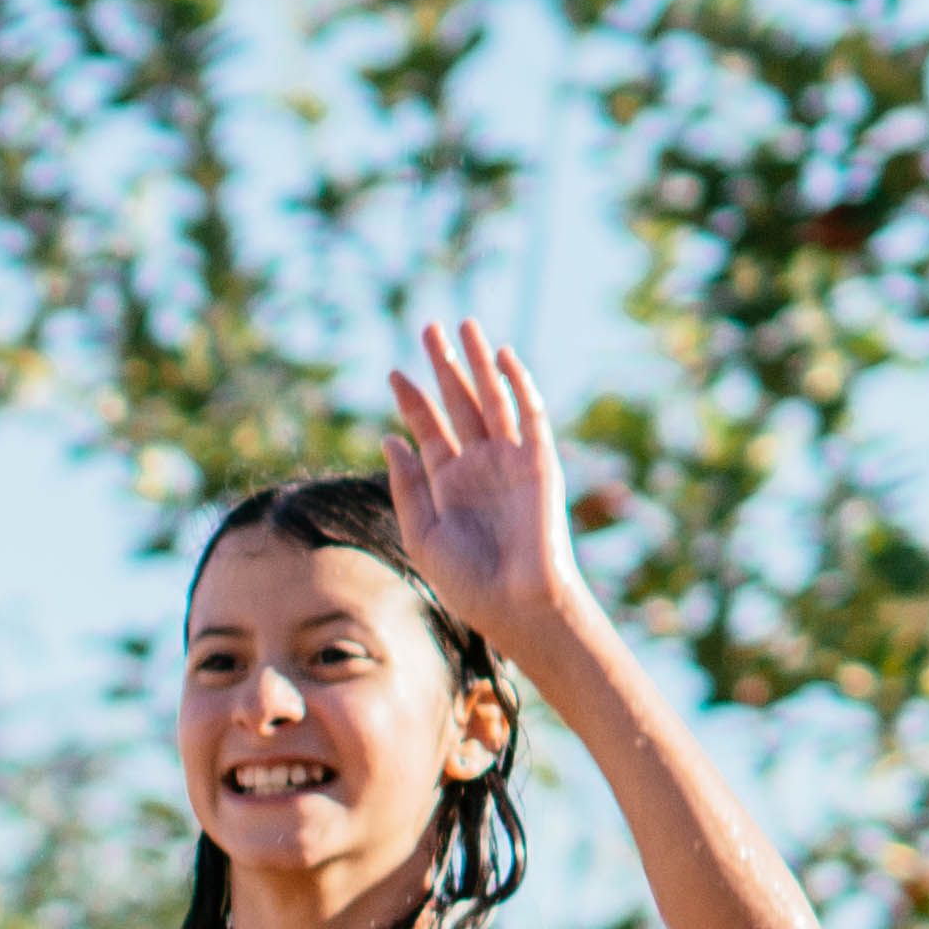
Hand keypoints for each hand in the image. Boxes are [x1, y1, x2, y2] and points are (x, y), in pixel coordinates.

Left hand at [378, 319, 585, 646]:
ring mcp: (510, 461)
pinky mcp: (539, 463)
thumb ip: (407, 484)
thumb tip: (389, 439)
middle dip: (444, 366)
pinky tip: (501, 358)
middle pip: (459, 403)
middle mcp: (478, 465)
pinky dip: (517, 386)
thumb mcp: (421, 531)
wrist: (514, 602)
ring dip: (477, 364)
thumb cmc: (466, 580)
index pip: (428, 428)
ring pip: (492, 399)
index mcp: (448, 482)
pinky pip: (529, 416)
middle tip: (428, 327)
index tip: (394, 372)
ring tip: (463, 326)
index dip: (411, 398)